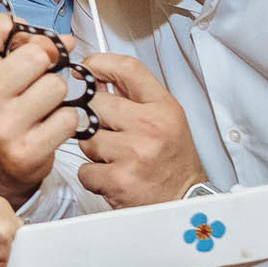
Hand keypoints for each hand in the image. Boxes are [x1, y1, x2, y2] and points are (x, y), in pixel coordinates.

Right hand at [0, 14, 82, 206]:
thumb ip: (23, 44)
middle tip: (32, 82)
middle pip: (37, 54)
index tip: (17, 46)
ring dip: (56, 95)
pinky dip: (64, 120)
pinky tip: (46, 126)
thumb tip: (67, 42)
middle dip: (44, 65)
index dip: (17, 29)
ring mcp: (4, 126)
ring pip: (57, 85)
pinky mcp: (28, 150)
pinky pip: (68, 117)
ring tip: (39, 106)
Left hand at [75, 52, 206, 207]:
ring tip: (115, 157)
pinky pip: (84, 168)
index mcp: (163, 107)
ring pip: (86, 137)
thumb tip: (95, 77)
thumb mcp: (165, 119)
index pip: (128, 68)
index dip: (99, 63)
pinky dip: (92, 175)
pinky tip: (112, 176)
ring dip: (93, 149)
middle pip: (96, 102)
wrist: (183, 203)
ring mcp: (134, 153)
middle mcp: (151, 127)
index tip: (86, 68)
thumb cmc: (172, 162)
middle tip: (109, 132)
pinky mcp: (119, 179)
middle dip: (94, 117)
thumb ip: (134, 96)